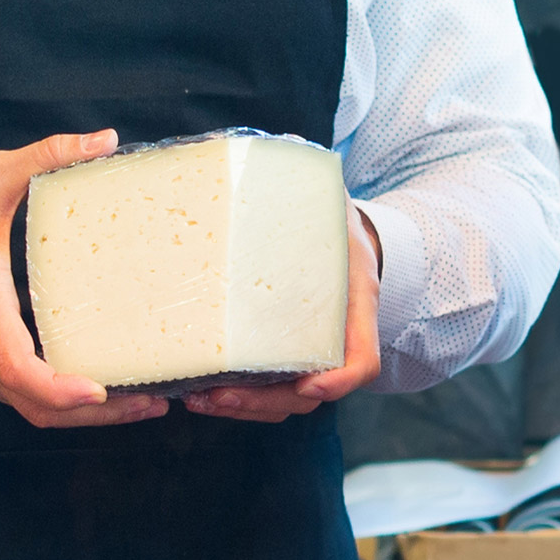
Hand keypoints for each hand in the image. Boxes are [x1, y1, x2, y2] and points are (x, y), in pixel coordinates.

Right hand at [0, 131, 162, 427]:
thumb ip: (47, 156)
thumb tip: (104, 141)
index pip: (17, 369)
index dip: (59, 388)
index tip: (100, 388)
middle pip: (38, 406)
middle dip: (98, 413)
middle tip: (152, 402)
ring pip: (33, 411)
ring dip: (85, 415)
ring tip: (139, 402)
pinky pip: (24, 401)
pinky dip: (63, 405)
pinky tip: (101, 391)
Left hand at [184, 211, 383, 422]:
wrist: (341, 234)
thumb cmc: (330, 220)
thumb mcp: (328, 204)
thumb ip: (303, 193)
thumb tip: (257, 152)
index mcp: (356, 303)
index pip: (362, 360)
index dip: (339, 379)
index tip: (309, 384)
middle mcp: (338, 338)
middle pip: (311, 393)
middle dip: (262, 402)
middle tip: (217, 395)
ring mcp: (311, 352)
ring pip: (286, 401)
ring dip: (242, 408)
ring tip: (198, 399)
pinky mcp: (285, 356)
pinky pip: (268, 392)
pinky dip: (237, 399)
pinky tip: (199, 391)